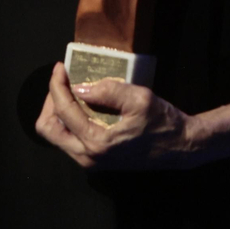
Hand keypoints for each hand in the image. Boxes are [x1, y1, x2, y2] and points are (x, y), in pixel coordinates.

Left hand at [35, 63, 209, 170]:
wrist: (181, 147)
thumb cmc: (163, 122)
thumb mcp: (139, 99)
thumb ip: (108, 91)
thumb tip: (79, 88)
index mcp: (96, 143)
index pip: (62, 110)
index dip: (56, 85)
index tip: (60, 67)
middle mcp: (88, 157)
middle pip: (48, 129)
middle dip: (51, 101)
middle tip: (63, 81)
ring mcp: (91, 161)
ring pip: (56, 135)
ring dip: (58, 111)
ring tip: (70, 90)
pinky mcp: (96, 159)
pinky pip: (69, 139)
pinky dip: (69, 120)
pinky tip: (81, 104)